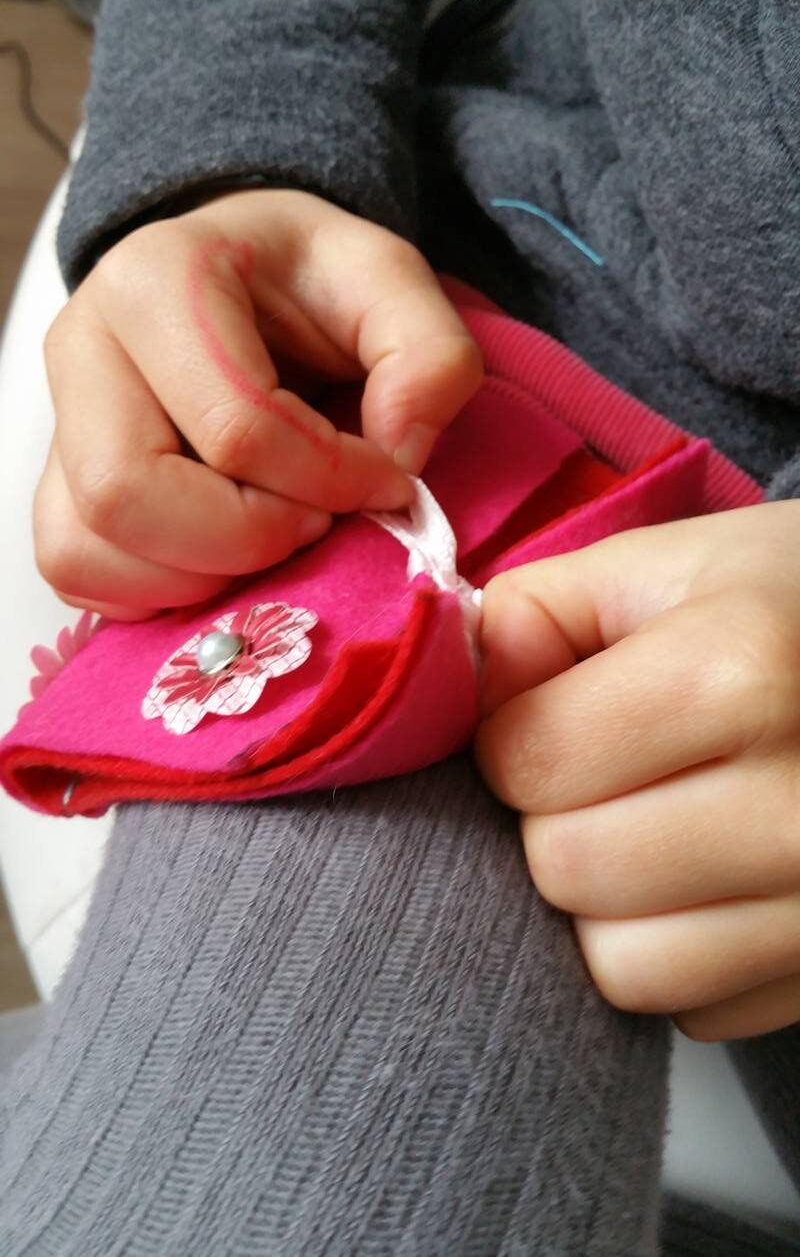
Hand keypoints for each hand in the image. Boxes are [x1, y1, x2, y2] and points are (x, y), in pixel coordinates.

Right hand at [36, 189, 481, 618]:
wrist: (244, 276)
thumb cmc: (308, 281)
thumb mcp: (390, 281)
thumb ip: (430, 355)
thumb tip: (401, 457)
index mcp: (159, 280)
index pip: (234, 426)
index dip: (327, 477)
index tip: (386, 480)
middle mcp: (83, 347)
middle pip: (130, 493)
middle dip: (248, 537)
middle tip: (317, 521)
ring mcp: (61, 420)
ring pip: (89, 544)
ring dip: (200, 574)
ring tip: (274, 537)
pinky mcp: (56, 482)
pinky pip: (77, 569)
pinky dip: (155, 591)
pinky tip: (223, 559)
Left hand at [476, 502, 799, 1040]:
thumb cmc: (791, 607)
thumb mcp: (669, 563)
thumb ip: (538, 613)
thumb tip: (456, 696)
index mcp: (740, 674)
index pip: (528, 764)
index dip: (514, 738)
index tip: (558, 712)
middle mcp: (795, 807)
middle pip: (566, 870)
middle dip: (558, 819)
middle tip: (613, 772)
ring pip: (623, 969)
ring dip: (611, 904)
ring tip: (658, 828)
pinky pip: (698, 1013)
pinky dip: (683, 956)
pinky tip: (716, 879)